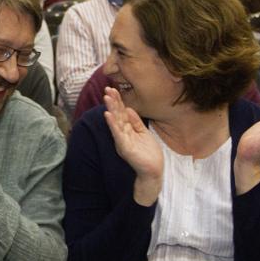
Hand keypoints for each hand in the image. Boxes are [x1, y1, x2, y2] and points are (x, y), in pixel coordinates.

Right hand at [103, 87, 162, 203]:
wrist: (153, 171)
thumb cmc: (149, 154)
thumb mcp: (143, 133)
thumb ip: (135, 122)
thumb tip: (129, 108)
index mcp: (127, 130)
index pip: (121, 113)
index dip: (118, 101)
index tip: (113, 89)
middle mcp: (122, 134)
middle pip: (117, 115)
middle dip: (112, 102)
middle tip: (107, 89)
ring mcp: (122, 140)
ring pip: (115, 122)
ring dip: (110, 109)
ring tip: (106, 98)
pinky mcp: (124, 147)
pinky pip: (117, 133)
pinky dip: (112, 124)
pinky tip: (108, 115)